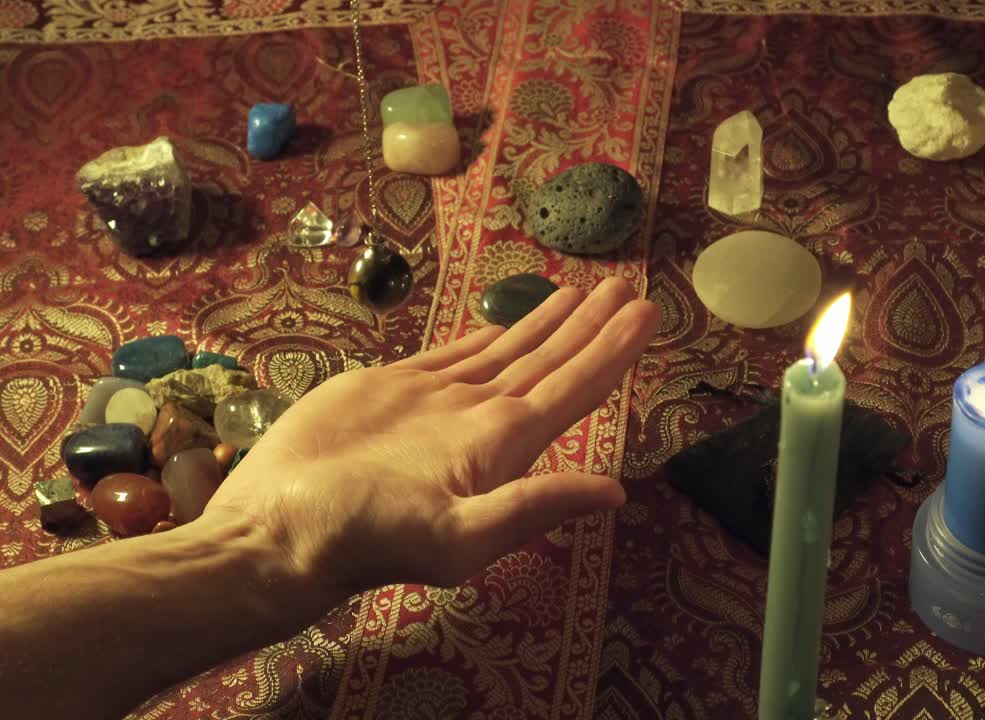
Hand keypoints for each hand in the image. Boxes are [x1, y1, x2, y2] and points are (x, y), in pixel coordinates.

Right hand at [201, 278, 659, 593]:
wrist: (277, 530)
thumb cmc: (363, 535)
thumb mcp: (458, 535)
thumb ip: (535, 506)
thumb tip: (618, 492)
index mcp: (503, 447)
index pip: (574, 389)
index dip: (613, 353)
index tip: (648, 315)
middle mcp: (480, 421)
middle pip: (552, 364)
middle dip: (593, 327)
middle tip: (630, 289)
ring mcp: (439, 403)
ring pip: (508, 351)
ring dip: (549, 323)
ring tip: (587, 293)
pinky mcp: (394, 388)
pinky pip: (455, 352)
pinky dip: (487, 332)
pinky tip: (509, 320)